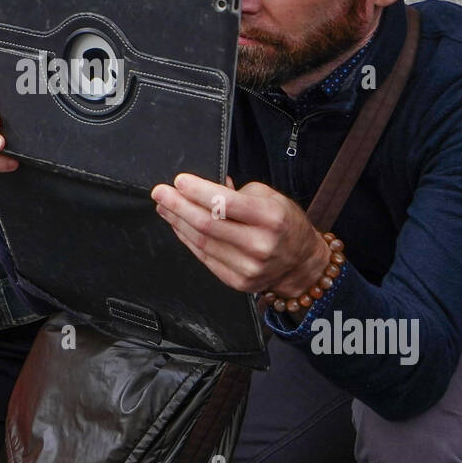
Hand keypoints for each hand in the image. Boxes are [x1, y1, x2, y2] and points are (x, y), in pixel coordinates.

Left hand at [151, 173, 330, 296]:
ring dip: (177, 222)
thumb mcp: (271, 197)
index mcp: (271, 218)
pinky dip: (187, 239)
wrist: (302, 263)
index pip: (226, 202)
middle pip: (208, 224)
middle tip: (159, 192)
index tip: (179, 181)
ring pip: (202, 242)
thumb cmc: (284, 223)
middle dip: (178, 205)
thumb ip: (237, 193)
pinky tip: (178, 225)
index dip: (198, 191)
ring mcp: (248, 267)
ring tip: (164, 207)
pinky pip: (204, 257)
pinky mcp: (238, 281)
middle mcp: (260, 244)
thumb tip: (200, 190)